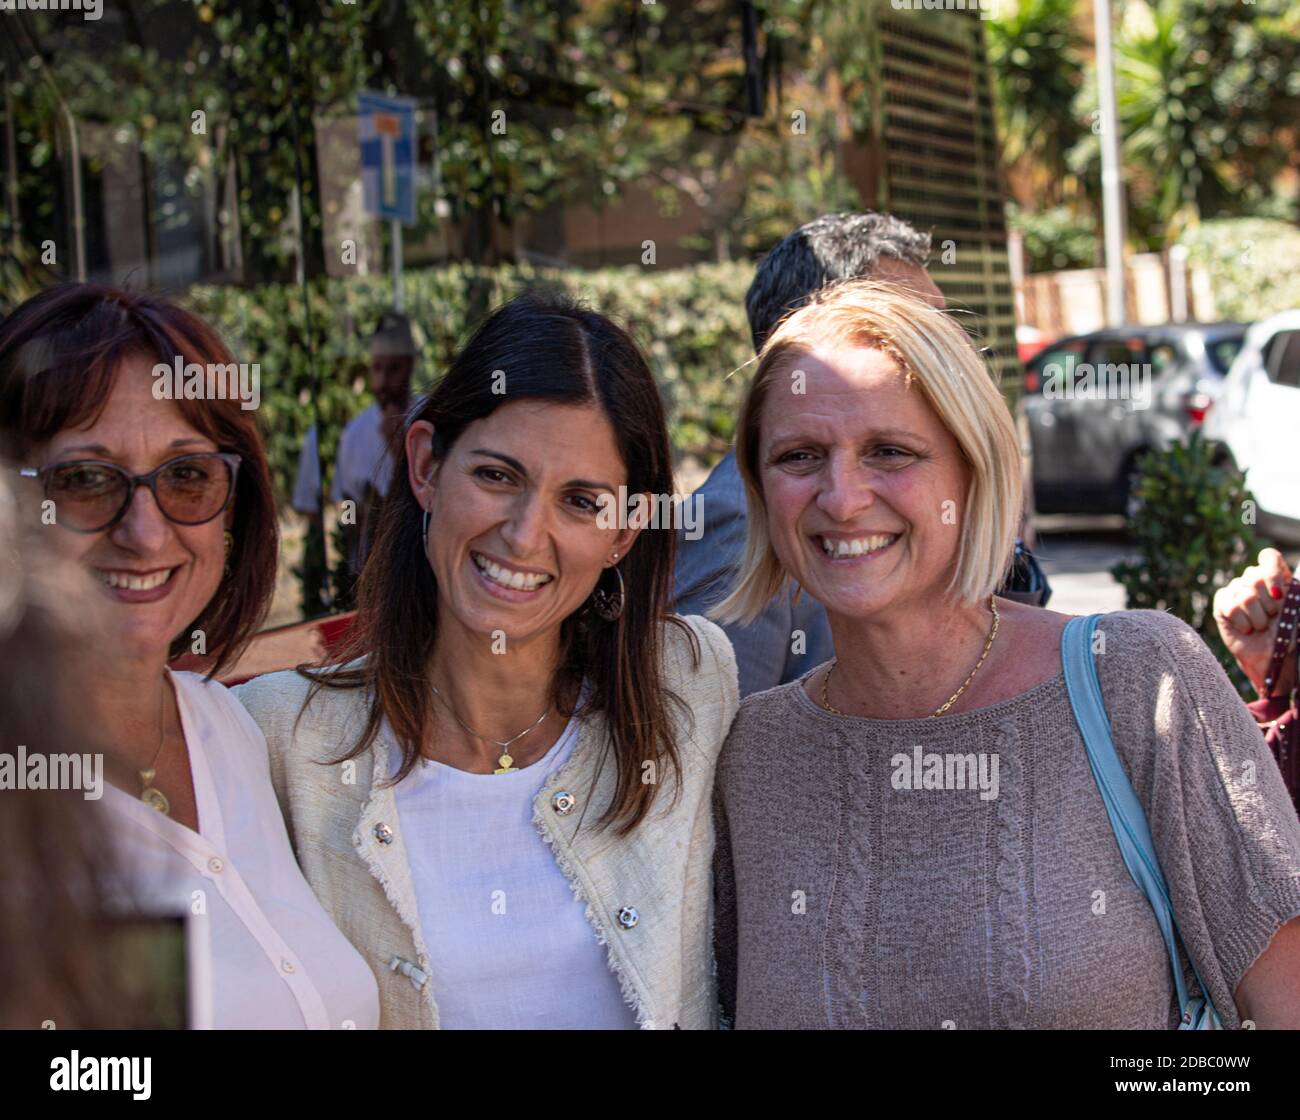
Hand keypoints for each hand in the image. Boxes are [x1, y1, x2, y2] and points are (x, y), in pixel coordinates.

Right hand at [1212, 548, 1295, 696]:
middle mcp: (1253, 580)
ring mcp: (1236, 590)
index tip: (1278, 593)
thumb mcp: (1297, 613)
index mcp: (1275, 577)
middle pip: (1253, 575)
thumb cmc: (1288, 634)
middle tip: (1272, 617)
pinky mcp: (1222, 603)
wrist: (1270, 656)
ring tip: (1260, 626)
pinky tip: (1246, 628)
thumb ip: (1295, 593)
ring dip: (1257, 617)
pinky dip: (1242, 621)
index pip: (1268, 557)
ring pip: (1244, 595)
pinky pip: (1229, 606)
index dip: (1271, 571)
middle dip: (1267, 602)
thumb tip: (1290, 586)